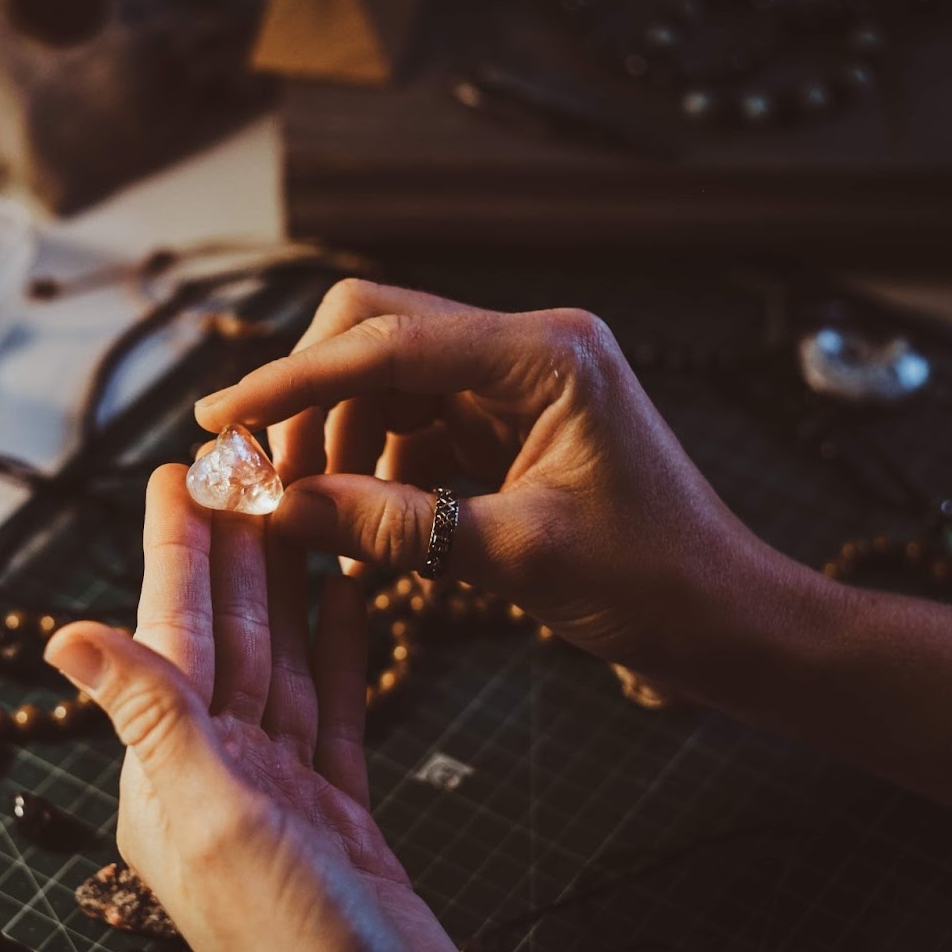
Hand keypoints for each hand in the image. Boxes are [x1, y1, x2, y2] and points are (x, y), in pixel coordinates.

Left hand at [44, 466, 492, 951]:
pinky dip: (341, 655)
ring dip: (287, 588)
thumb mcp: (212, 822)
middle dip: (232, 552)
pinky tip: (346, 602)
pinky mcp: (341, 817)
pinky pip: (336, 713)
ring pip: (282, 666)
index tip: (179, 473)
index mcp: (172, 777)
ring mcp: (283, 798)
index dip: (175, 552)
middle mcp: (219, 780)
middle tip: (244, 467)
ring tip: (297, 512)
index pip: (170, 638)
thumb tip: (59, 636)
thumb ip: (148, 719)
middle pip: (226, 640)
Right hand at [194, 279, 788, 680]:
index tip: (220, 419)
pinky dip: (376, 466)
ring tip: (312, 520)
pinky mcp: (514, 419)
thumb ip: (391, 528)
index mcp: (545, 355)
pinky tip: (360, 528)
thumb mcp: (514, 558)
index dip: (290, 380)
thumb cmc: (654, 585)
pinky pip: (417, 422)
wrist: (731, 618)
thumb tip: (279, 511)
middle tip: (263, 478)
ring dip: (338, 440)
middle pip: (376, 333)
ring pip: (388, 381)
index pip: (384, 341)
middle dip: (309, 401)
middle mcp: (531, 346)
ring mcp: (522, 380)